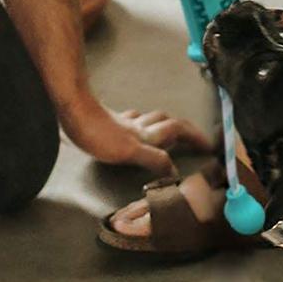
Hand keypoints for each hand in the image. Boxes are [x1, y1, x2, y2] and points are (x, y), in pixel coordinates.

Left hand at [58, 93, 213, 175]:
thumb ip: (154, 160)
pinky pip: (130, 120)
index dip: (195, 137)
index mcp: (146, 135)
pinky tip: (134, 124)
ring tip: (170, 130)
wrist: (73, 111)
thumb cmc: (98, 134)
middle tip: (195, 138)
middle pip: (168, 122)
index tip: (210, 146)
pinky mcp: (108, 121)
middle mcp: (139, 127)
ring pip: (150, 119)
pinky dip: (138, 122)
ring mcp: (124, 123)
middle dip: (185, 129)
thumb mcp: (129, 152)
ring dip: (163, 123)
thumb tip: (175, 170)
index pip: (178, 131)